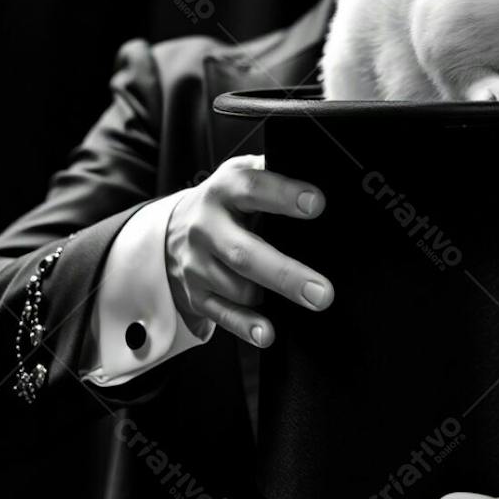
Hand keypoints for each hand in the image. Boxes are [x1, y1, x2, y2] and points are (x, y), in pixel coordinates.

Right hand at [164, 154, 331, 345]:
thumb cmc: (225, 201)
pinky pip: (222, 314)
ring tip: (311, 299)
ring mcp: (198, 264)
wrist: (174, 227)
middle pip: (245, 253)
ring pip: (237, 287)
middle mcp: (207, 228)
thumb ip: (273, 171)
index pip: (253, 188)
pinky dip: (246, 326)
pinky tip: (269, 332)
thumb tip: (317, 166)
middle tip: (323, 291)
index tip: (316, 205)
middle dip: (286, 273)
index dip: (283, 195)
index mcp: (224, 190)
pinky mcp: (195, 294)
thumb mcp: (242, 174)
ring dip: (274, 297)